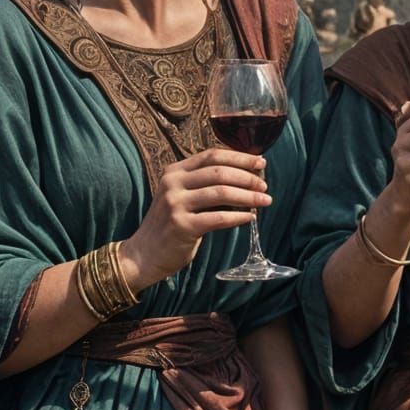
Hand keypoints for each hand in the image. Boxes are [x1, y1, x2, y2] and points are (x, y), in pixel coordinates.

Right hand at [118, 148, 268, 288]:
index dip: (239, 157)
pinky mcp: (182, 226)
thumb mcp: (180, 196)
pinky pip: (218, 218)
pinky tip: (251, 218)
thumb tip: (245, 178)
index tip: (260, 162)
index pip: (211, 155)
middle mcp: (172, 184)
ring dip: (248, 196)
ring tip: (265, 200)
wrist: (144, 254)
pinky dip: (238, 217)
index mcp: (174, 171)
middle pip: (219, 172)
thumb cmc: (170, 225)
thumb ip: (204, 185)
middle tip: (264, 185)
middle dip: (247, 177)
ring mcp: (175, 204)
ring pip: (221, 193)